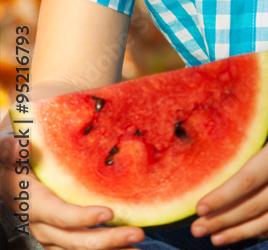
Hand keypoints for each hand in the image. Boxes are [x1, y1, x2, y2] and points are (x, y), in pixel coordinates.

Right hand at [0, 132, 143, 249]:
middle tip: (137, 234)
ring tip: (136, 245)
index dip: (82, 218)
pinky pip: (81, 249)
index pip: (60, 215)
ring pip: (81, 249)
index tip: (109, 213)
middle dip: (107, 240)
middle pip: (76, 240)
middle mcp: (43, 226)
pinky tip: (125, 247)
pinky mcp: (60, 238)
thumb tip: (21, 146)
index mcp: (34, 204)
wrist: (7, 177)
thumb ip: (10, 148)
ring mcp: (51, 236)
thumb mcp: (6, 148)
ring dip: (110, 249)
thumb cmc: (12, 159)